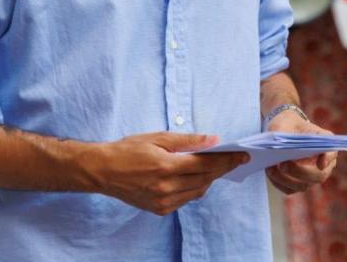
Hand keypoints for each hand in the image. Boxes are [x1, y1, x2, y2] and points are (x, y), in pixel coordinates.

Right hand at [84, 132, 247, 215]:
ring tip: (217, 165)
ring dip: (210, 178)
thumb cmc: (129, 149)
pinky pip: (186, 199)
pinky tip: (195, 176)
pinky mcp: (159, 210)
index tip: (243, 155)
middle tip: (236, 158)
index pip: (206, 164)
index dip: (227, 159)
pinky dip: (195, 187)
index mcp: (166, 167)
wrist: (103, 171)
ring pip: (198, 191)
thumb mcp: (158, 137)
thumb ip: (188, 141)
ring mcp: (162, 202)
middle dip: (223, 168)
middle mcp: (166, 188)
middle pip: (205, 179)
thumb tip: (213, 140)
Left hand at [265, 112, 337, 194]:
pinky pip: (289, 189)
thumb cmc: (289, 125)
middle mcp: (323, 165)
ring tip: (271, 167)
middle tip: (283, 164)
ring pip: (302, 185)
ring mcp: (311, 177)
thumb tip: (278, 150)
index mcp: (326, 145)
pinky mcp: (297, 184)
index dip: (328, 159)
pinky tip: (270, 170)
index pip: (332, 153)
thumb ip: (285, 133)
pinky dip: (279, 182)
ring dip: (286, 179)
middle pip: (318, 176)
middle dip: (300, 172)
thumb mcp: (288, 121)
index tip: (320, 163)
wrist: (284, 130)